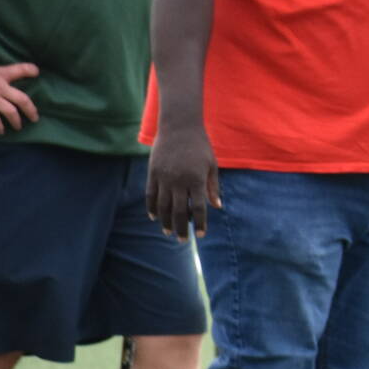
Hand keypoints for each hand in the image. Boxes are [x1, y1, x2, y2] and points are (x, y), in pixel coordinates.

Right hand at [0, 53, 39, 133]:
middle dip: (30, 110)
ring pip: (10, 112)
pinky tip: (0, 131)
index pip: (20, 69)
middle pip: (22, 100)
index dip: (30, 70)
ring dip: (16, 121)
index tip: (36, 72)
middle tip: (35, 118)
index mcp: (0, 73)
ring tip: (18, 127)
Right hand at [146, 126, 220, 240]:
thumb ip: (213, 187)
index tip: (201, 235)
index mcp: (196, 179)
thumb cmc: (200, 146)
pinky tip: (155, 217)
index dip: (200, 223)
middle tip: (182, 240)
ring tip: (168, 233)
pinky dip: (152, 208)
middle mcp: (179, 181)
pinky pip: (151, 195)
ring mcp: (164, 177)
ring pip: (163, 206)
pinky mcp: (153, 173)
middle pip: (179, 211)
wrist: (179, 127)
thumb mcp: (212, 165)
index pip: (199, 208)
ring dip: (165, 222)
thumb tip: (217, 206)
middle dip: (181, 228)